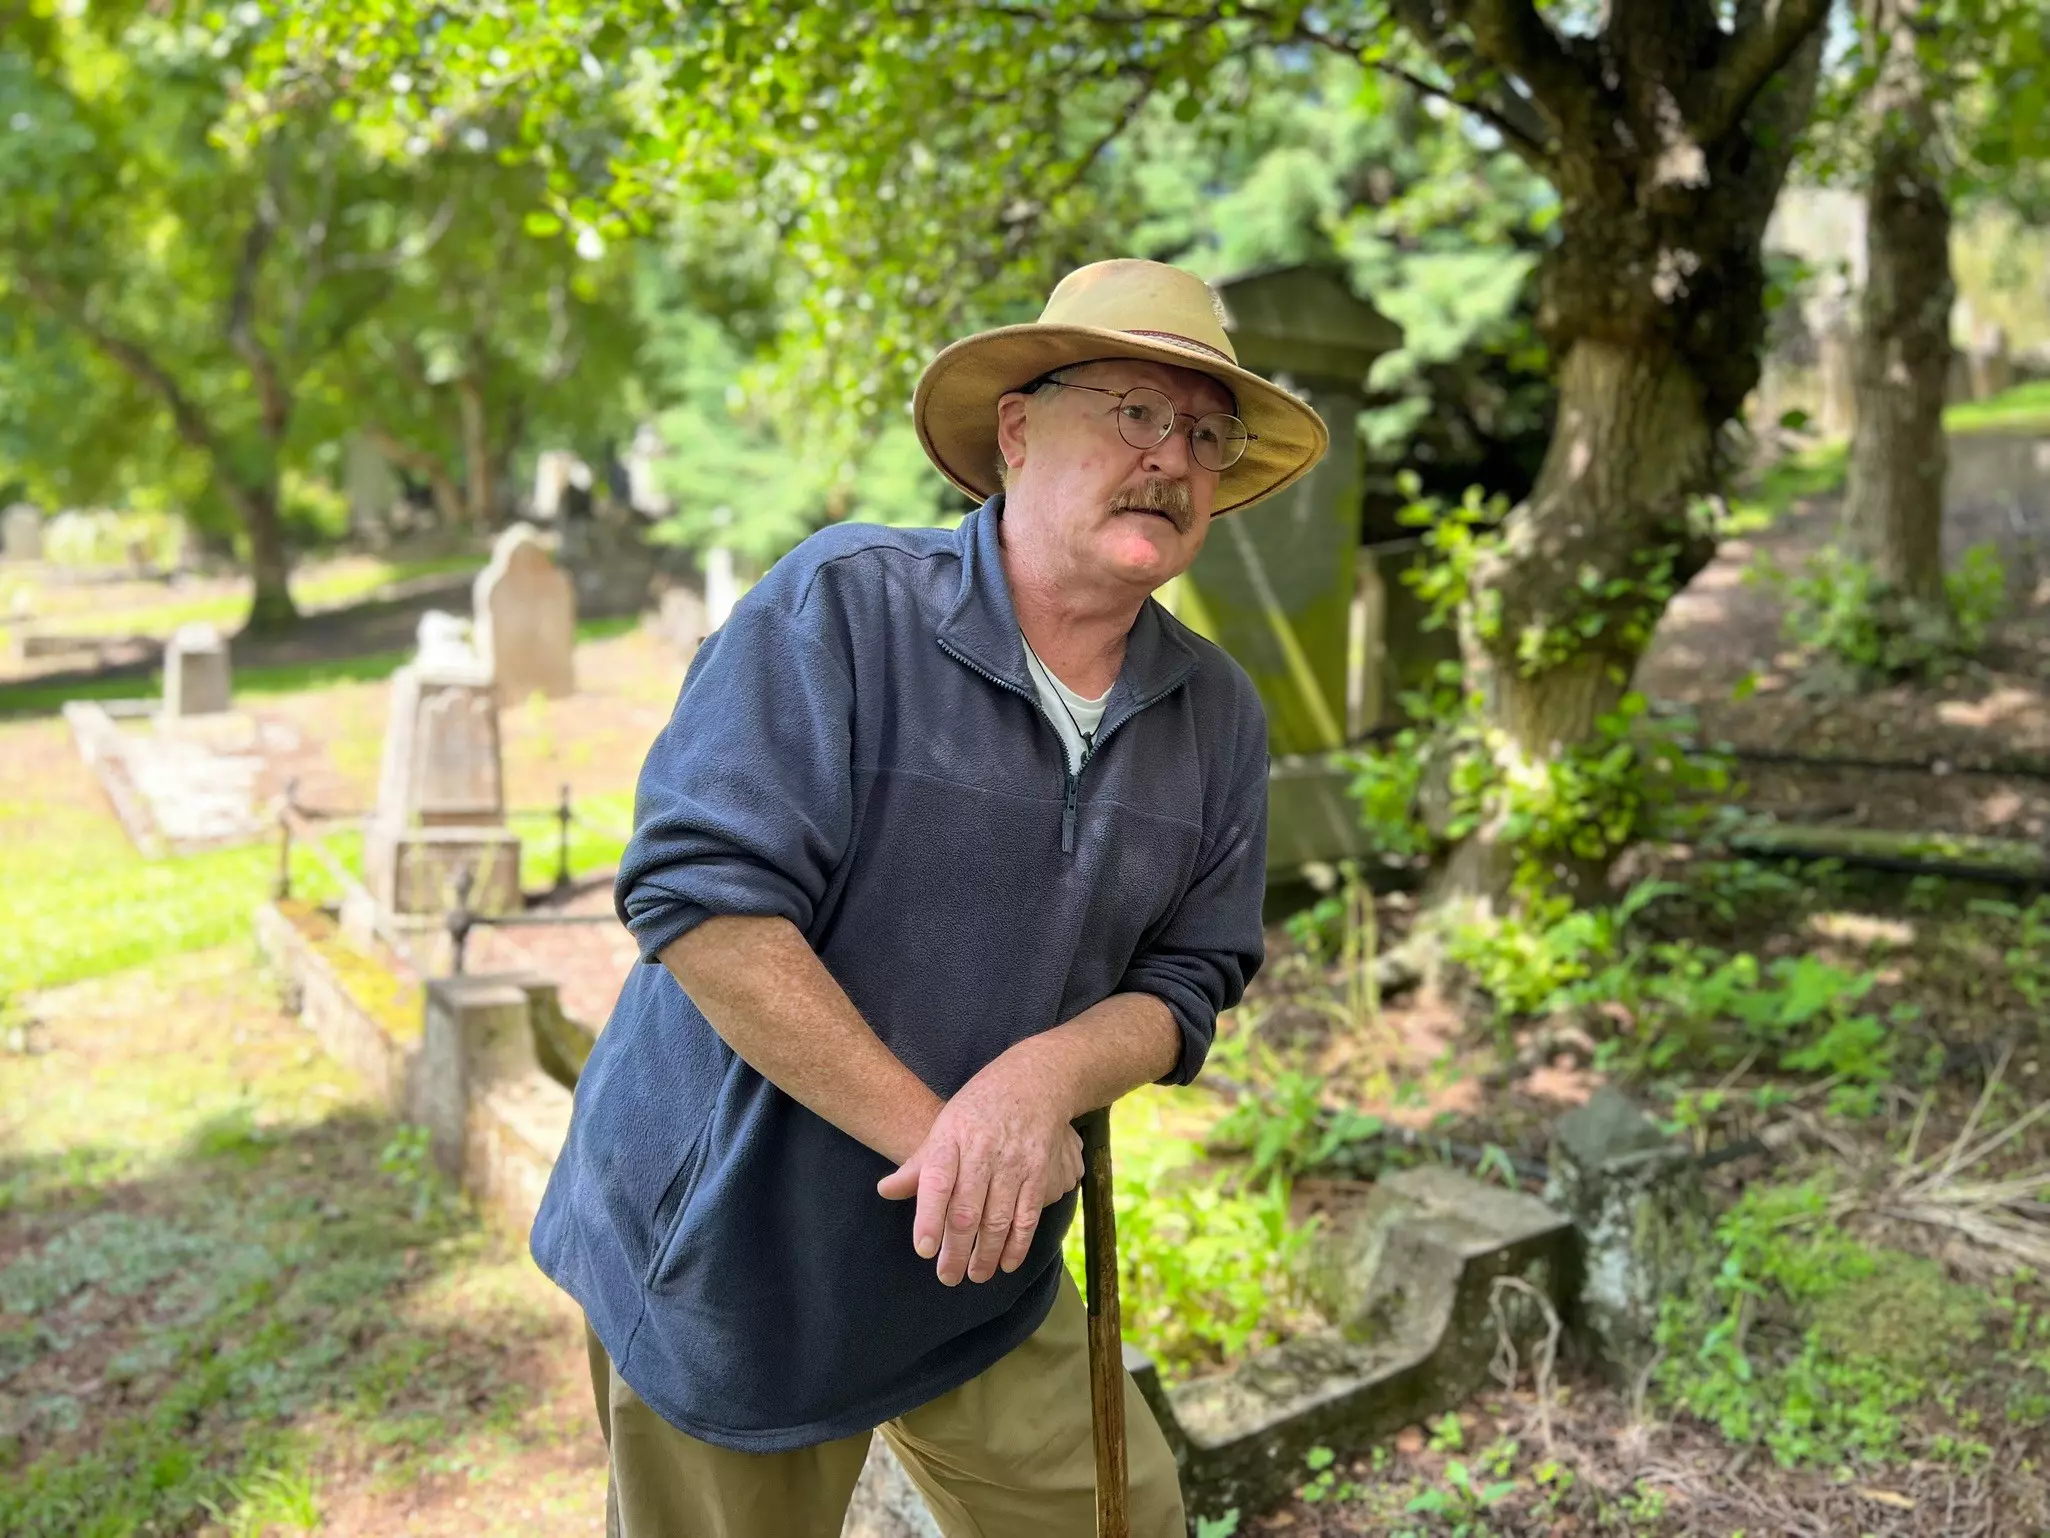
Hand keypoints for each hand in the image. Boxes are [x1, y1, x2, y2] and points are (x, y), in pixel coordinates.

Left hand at [876, 1050, 1083, 1285]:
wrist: (1033, 1081)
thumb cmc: (978, 1108)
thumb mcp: (943, 1127)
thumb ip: (918, 1165)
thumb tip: (886, 1191)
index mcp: (952, 1139)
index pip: (937, 1182)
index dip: (929, 1218)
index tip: (924, 1250)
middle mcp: (983, 1151)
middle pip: (967, 1210)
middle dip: (956, 1249)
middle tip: (947, 1277)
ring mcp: (1014, 1162)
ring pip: (998, 1218)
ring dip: (986, 1254)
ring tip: (974, 1275)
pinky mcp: (1040, 1171)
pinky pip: (1028, 1215)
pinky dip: (1018, 1244)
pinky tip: (1007, 1263)